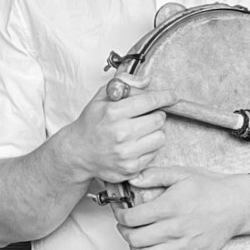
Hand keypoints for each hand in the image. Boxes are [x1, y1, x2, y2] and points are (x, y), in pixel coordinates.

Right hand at [55, 76, 174, 184]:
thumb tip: (147, 81)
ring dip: (154, 133)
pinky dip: (148, 148)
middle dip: (155, 115)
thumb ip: (124, 83)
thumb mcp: (101, 97)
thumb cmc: (91, 123)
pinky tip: (135, 145)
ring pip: (160, 138)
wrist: (77, 152)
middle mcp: (120, 133)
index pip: (150, 101)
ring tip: (141, 131)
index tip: (172, 96)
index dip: (165, 97)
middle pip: (159, 119)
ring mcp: (126, 153)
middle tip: (145, 117)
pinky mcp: (130, 168)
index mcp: (113, 113)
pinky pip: (154, 154)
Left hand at [115, 166, 249, 249]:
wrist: (238, 205)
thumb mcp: (182, 174)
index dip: (120, 215)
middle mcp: (175, 228)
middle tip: (126, 226)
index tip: (121, 213)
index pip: (132, 218)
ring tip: (138, 240)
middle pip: (135, 239)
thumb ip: (155, 175)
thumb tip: (132, 179)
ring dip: (136, 249)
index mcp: (170, 206)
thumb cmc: (211, 188)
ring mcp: (184, 245)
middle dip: (125, 232)